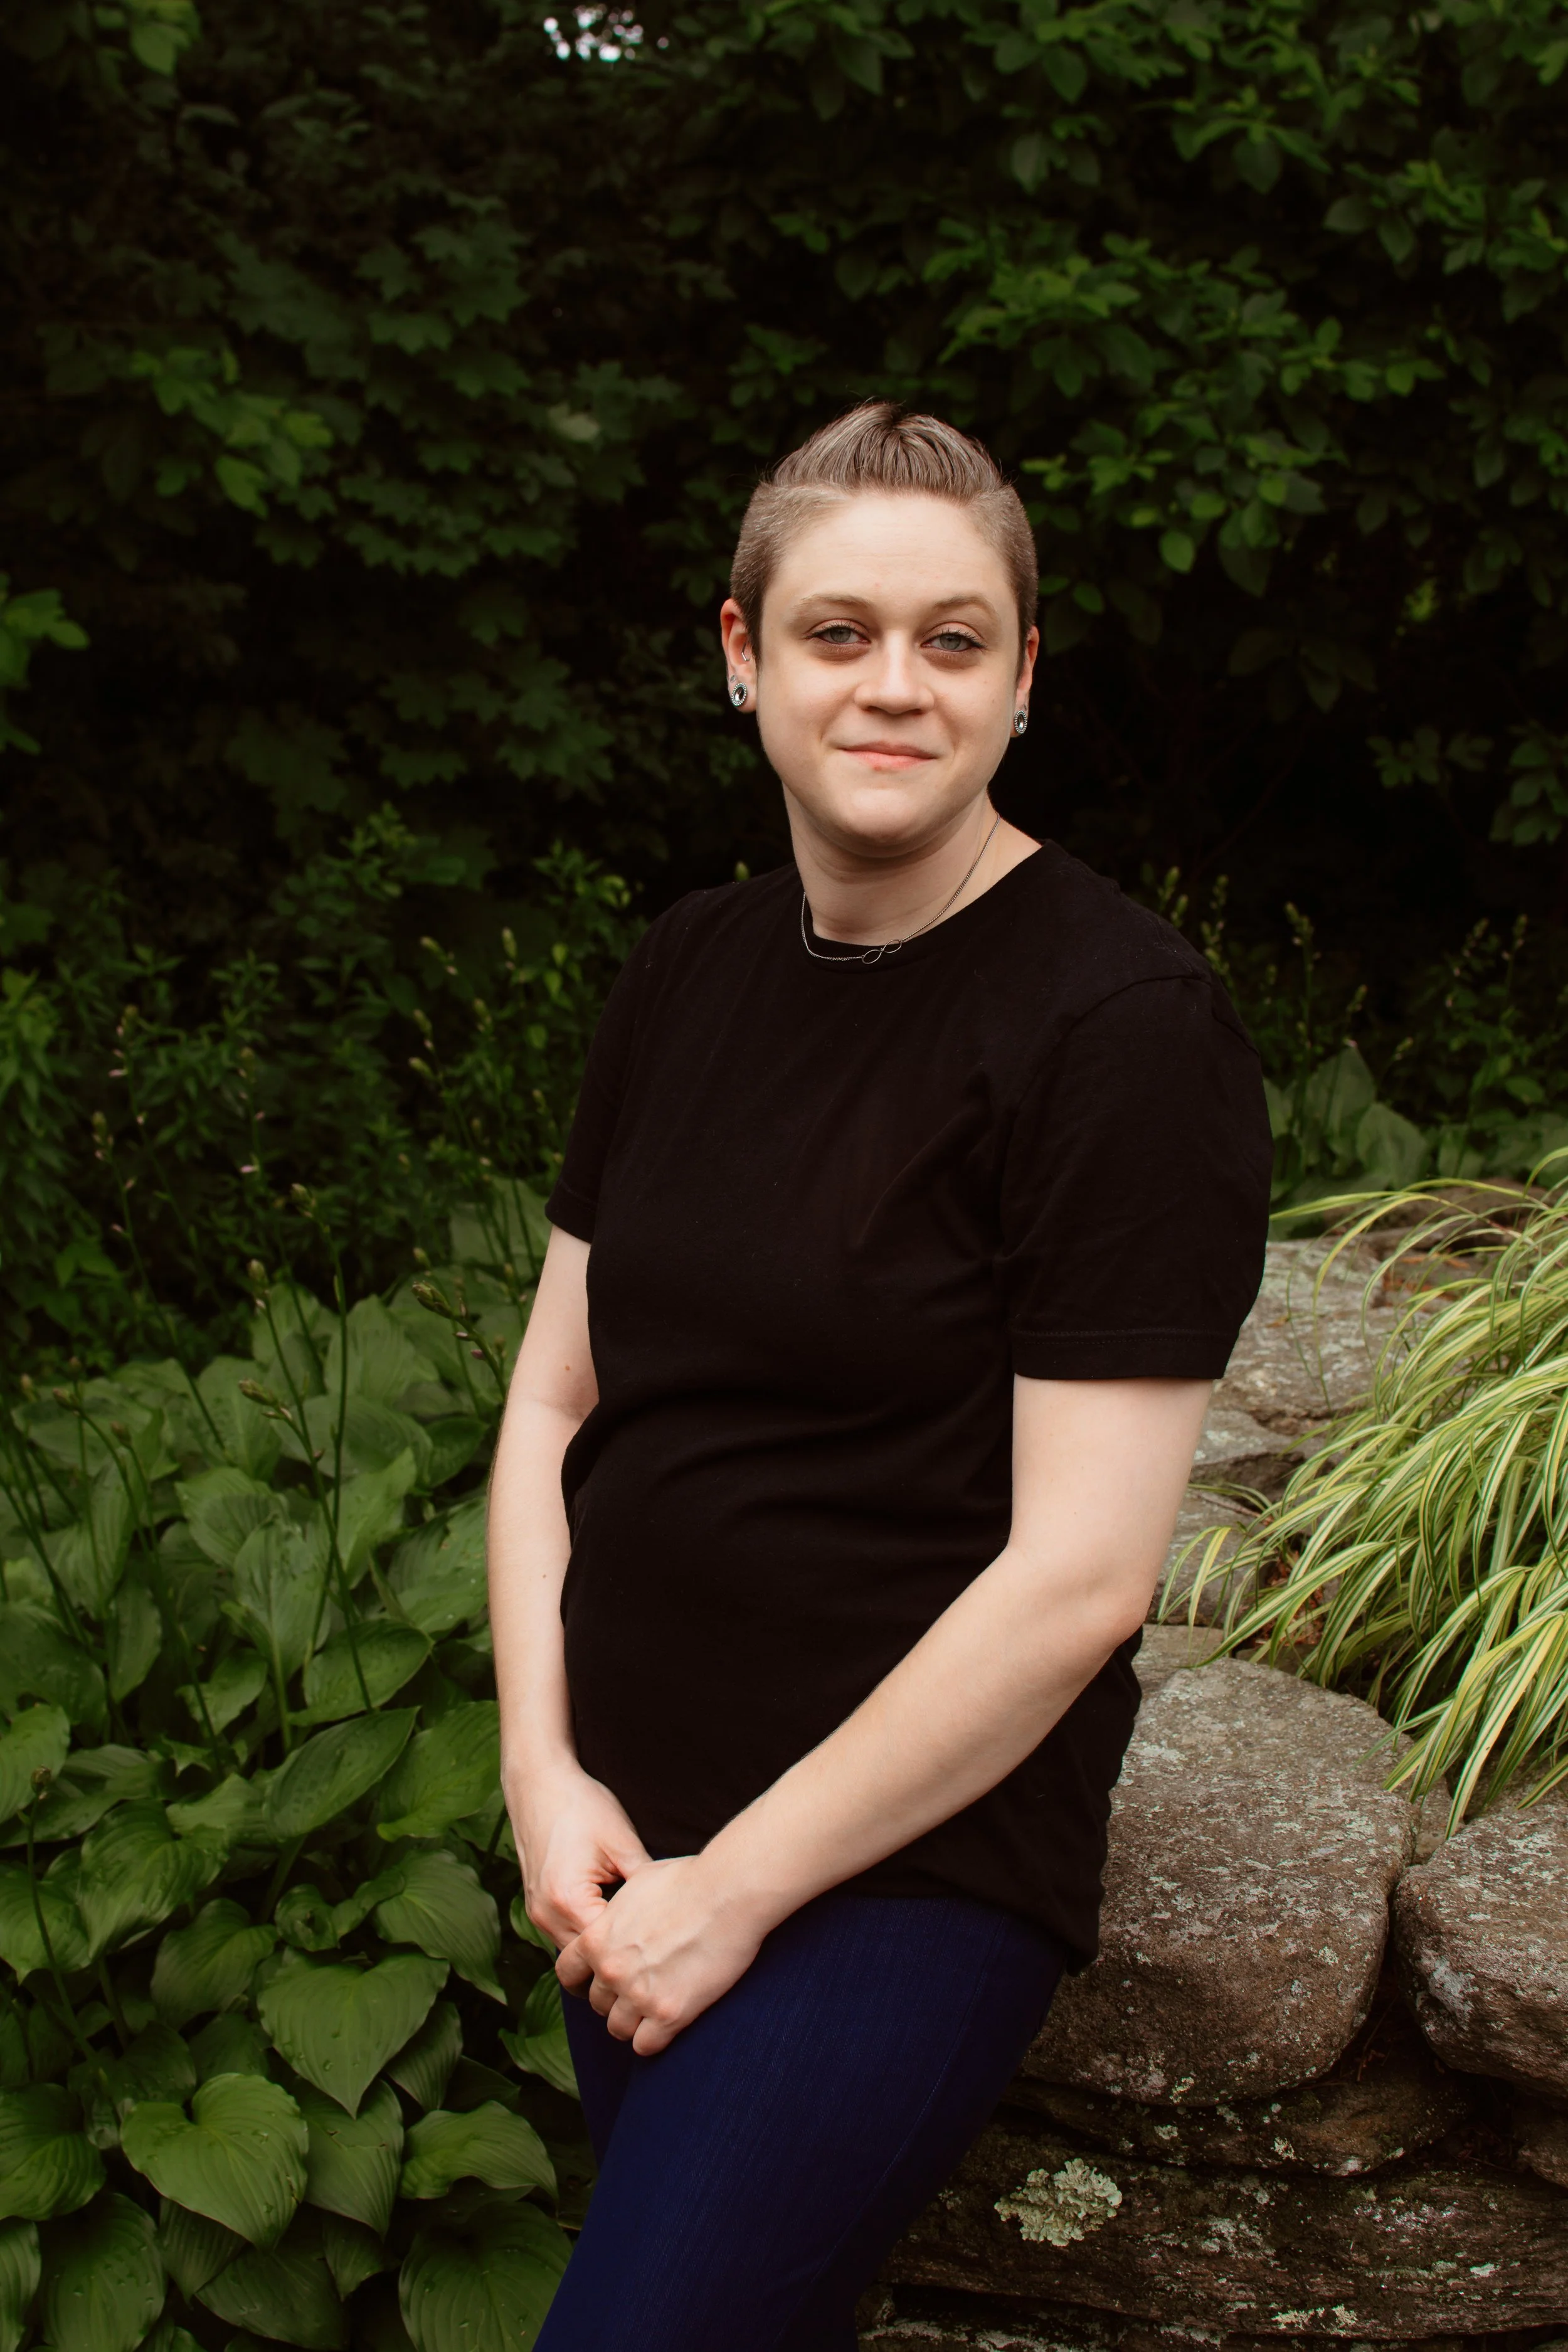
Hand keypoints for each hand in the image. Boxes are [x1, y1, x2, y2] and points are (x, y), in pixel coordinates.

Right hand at [504, 1757, 652, 1947]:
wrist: (540, 1784)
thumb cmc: (582, 1806)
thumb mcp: (623, 1843)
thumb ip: (645, 1883)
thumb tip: (674, 1911)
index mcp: (567, 1901)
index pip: (609, 1947)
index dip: (639, 1945)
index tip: (667, 1940)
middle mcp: (546, 1915)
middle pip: (590, 1958)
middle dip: (621, 1953)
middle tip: (657, 1944)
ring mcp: (537, 1914)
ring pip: (576, 1950)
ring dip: (602, 1946)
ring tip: (637, 1934)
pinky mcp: (537, 1907)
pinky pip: (566, 1934)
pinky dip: (588, 1931)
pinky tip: (613, 1918)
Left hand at [554, 1852, 771, 2056]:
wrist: (728, 1893)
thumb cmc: (689, 1880)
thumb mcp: (638, 1884)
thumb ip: (619, 1912)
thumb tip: (618, 1917)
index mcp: (597, 1937)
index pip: (567, 1973)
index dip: (584, 1979)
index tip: (602, 1981)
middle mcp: (611, 1970)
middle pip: (597, 2004)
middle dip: (616, 1999)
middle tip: (641, 1989)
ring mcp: (638, 1994)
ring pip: (618, 2029)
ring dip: (635, 2022)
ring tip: (656, 2007)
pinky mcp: (668, 2013)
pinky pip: (646, 2045)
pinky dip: (655, 2037)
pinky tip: (671, 2021)